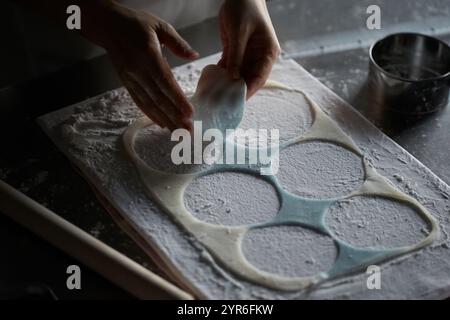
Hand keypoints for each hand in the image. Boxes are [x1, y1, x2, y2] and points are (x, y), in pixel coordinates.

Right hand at [82, 1, 197, 129]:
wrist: (107, 26)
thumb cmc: (136, 24)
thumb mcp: (160, 26)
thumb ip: (178, 43)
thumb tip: (194, 56)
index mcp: (149, 56)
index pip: (166, 82)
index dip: (178, 99)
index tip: (190, 113)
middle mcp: (138, 71)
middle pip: (159, 98)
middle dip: (174, 116)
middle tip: (188, 130)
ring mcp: (131, 79)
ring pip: (149, 103)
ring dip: (165, 119)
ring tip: (178, 132)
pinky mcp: (126, 83)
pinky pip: (140, 102)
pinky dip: (151, 114)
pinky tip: (162, 124)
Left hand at [218, 0, 280, 97]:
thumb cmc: (244, 8)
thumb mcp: (239, 32)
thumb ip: (237, 55)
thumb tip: (233, 77)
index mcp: (267, 53)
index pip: (260, 77)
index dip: (250, 90)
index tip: (237, 101)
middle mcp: (259, 57)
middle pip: (249, 79)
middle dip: (237, 91)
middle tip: (223, 102)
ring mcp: (248, 56)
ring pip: (239, 76)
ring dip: (228, 85)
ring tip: (216, 96)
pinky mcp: (236, 53)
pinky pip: (230, 68)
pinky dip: (222, 75)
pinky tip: (213, 82)